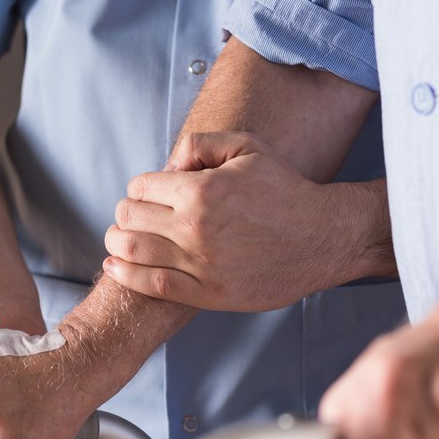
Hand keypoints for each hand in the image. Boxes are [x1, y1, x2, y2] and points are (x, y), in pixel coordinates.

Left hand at [103, 131, 392, 310]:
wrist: (323, 238)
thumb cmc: (286, 191)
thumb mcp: (248, 147)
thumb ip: (200, 144)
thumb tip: (166, 164)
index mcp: (201, 191)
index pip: (140, 187)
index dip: (141, 187)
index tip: (150, 194)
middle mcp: (195, 228)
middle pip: (129, 218)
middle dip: (126, 213)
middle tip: (133, 215)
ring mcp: (199, 264)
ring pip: (131, 251)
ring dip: (116, 242)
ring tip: (118, 239)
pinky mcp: (207, 293)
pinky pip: (151, 285)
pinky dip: (125, 274)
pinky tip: (115, 266)